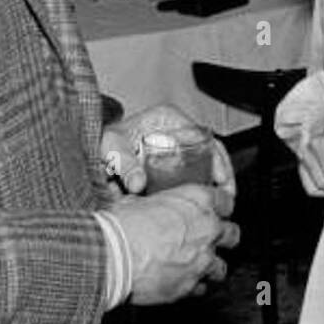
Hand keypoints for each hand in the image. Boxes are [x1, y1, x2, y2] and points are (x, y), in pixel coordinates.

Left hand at [102, 104, 235, 206]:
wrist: (95, 149)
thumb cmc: (105, 141)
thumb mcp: (112, 147)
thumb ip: (124, 164)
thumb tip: (137, 183)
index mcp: (167, 117)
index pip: (203, 135)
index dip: (217, 158)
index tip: (220, 179)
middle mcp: (176, 129)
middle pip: (211, 150)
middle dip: (223, 175)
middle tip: (227, 197)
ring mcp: (177, 145)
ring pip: (206, 163)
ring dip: (215, 183)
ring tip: (220, 205)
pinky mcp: (174, 161)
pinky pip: (194, 173)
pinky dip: (200, 188)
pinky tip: (201, 204)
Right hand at [110, 185, 239, 304]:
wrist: (112, 257)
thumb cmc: (122, 225)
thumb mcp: (138, 201)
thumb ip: (156, 205)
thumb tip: (149, 209)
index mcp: (199, 201)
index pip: (226, 201)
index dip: (220, 208)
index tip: (214, 212)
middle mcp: (208, 229)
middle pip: (232, 234)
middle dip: (223, 238)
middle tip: (209, 241)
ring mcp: (203, 260)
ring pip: (221, 267)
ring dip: (210, 267)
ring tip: (195, 267)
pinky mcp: (191, 286)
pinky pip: (201, 288)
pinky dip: (193, 286)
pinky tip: (180, 282)